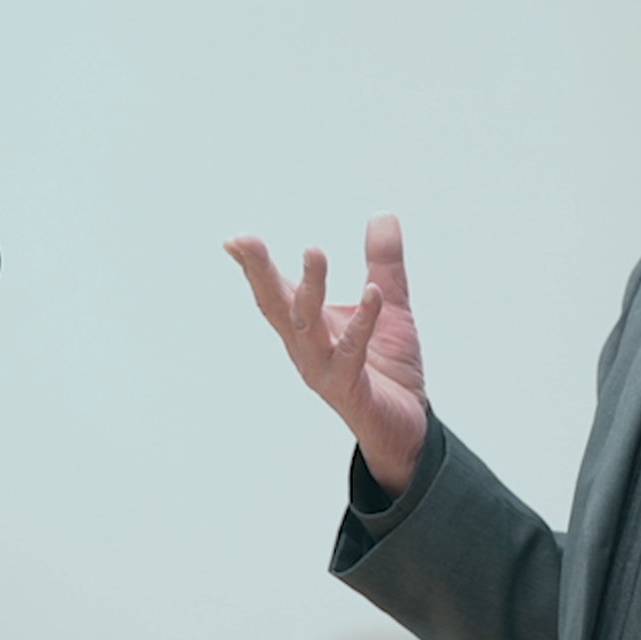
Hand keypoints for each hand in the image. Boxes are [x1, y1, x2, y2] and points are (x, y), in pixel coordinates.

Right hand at [224, 214, 427, 495]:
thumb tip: (383, 214)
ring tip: (313, 251)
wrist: (406, 426)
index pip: (274, 292)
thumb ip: (384, 263)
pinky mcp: (350, 389)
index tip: (235, 239)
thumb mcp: (389, 305)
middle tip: (246, 240)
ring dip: (308, 289)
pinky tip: (372, 294)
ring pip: (308, 327)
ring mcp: (324, 370)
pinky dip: (362, 322)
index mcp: (308, 328)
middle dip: (259, 273)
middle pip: (276, 306)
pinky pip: (353, 352)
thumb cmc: (387, 367)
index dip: (254, 267)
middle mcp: (307, 349)